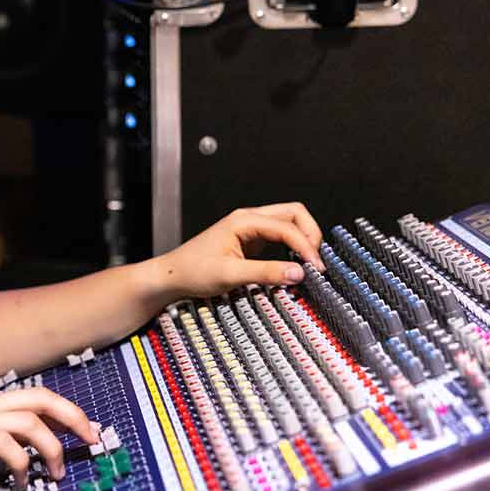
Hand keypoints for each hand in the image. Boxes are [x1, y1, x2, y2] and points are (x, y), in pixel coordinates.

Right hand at [0, 387, 98, 488]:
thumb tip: (3, 451)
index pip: (33, 396)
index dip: (63, 410)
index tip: (82, 428)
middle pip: (42, 397)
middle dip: (73, 417)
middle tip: (91, 439)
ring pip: (31, 421)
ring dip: (52, 447)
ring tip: (54, 473)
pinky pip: (8, 447)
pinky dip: (21, 465)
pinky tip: (18, 483)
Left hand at [155, 202, 324, 297]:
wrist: (173, 276)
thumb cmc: (193, 271)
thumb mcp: (231, 275)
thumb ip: (266, 273)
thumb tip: (298, 273)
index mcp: (243, 221)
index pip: (287, 227)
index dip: (306, 246)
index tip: (315, 268)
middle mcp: (249, 219)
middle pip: (294, 214)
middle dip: (310, 234)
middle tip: (316, 261)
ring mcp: (250, 228)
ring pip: (288, 223)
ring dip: (302, 239)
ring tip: (309, 262)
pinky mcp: (251, 240)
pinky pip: (280, 236)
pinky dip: (293, 246)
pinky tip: (295, 262)